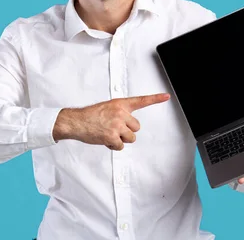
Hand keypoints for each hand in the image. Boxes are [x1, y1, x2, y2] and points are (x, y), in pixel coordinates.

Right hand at [52, 93, 170, 149]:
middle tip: (113, 128)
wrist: (76, 122)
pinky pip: (120, 146)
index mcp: (120, 104)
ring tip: (108, 133)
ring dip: (121, 139)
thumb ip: (120, 112)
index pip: (141, 100)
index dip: (155, 99)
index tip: (167, 96)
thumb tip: (128, 124)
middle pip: (136, 127)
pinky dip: (113, 146)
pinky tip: (104, 139)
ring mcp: (117, 125)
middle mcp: (121, 113)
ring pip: (130, 138)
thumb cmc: (90, 116)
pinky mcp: (112, 136)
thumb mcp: (107, 107)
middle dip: (127, 131)